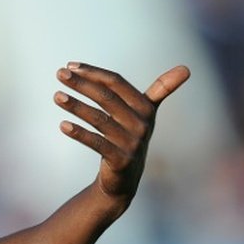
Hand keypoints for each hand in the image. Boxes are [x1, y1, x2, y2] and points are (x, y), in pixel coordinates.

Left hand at [53, 62, 189, 203]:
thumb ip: (160, 90)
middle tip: (59, 73)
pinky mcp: (121, 160)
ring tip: (56, 96)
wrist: (125, 179)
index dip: (94, 72)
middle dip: (81, 84)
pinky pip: (97, 143)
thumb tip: (187, 68)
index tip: (70, 65)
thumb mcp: (143, 114)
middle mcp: (141, 123)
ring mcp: (132, 142)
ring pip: (99, 119)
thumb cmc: (129, 137)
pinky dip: (79, 133)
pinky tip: (62, 125)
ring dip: (76, 105)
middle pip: (106, 97)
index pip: (116, 82)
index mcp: (145, 107)